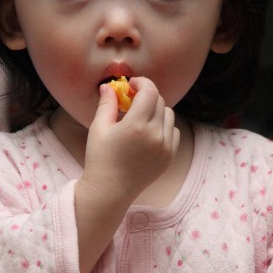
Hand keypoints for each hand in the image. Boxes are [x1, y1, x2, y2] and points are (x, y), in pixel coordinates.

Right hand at [83, 76, 179, 201]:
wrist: (110, 190)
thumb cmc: (100, 158)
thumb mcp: (99, 128)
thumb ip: (106, 103)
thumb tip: (109, 86)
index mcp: (136, 125)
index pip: (150, 91)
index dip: (142, 82)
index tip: (132, 85)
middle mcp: (155, 134)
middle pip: (159, 101)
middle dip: (146, 95)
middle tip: (133, 99)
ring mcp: (165, 146)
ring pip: (169, 114)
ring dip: (156, 110)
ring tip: (141, 117)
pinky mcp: (170, 156)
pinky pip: (173, 131)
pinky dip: (164, 126)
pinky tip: (149, 131)